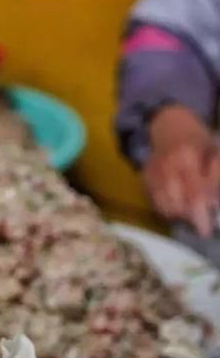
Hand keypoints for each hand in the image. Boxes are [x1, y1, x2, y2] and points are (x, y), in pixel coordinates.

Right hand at [143, 105, 219, 236]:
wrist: (169, 126)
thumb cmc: (197, 141)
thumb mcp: (213, 152)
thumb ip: (215, 174)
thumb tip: (214, 203)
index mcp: (187, 159)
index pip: (194, 194)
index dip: (201, 215)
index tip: (206, 231)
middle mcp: (166, 168)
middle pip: (177, 205)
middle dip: (190, 218)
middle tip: (200, 221)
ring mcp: (152, 174)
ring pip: (164, 207)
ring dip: (179, 215)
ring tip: (189, 212)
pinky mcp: (144, 179)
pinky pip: (155, 203)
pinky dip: (167, 210)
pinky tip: (177, 206)